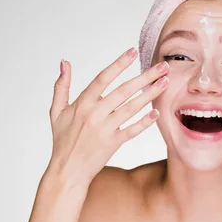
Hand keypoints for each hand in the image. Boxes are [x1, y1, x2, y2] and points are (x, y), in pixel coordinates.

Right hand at [47, 47, 168, 185]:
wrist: (67, 170)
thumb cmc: (63, 139)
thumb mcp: (56, 111)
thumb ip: (61, 86)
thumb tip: (65, 63)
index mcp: (82, 103)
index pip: (103, 78)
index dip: (118, 64)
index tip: (132, 51)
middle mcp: (94, 114)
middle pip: (124, 90)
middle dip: (145, 77)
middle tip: (162, 66)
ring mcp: (105, 129)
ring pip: (131, 108)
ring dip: (150, 94)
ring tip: (165, 83)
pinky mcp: (113, 143)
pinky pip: (133, 130)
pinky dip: (144, 122)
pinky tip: (157, 112)